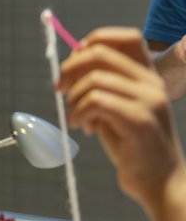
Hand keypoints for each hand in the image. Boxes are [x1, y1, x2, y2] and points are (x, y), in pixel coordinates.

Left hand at [58, 27, 185, 206]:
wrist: (160, 182)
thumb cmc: (133, 146)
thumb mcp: (115, 109)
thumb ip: (102, 86)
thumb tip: (72, 62)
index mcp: (149, 77)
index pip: (128, 38)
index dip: (96, 40)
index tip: (74, 62)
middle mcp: (152, 84)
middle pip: (102, 53)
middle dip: (70, 68)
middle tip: (59, 89)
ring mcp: (149, 101)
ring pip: (94, 80)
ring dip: (74, 100)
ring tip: (77, 120)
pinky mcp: (140, 121)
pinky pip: (97, 101)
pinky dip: (81, 113)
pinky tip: (86, 128)